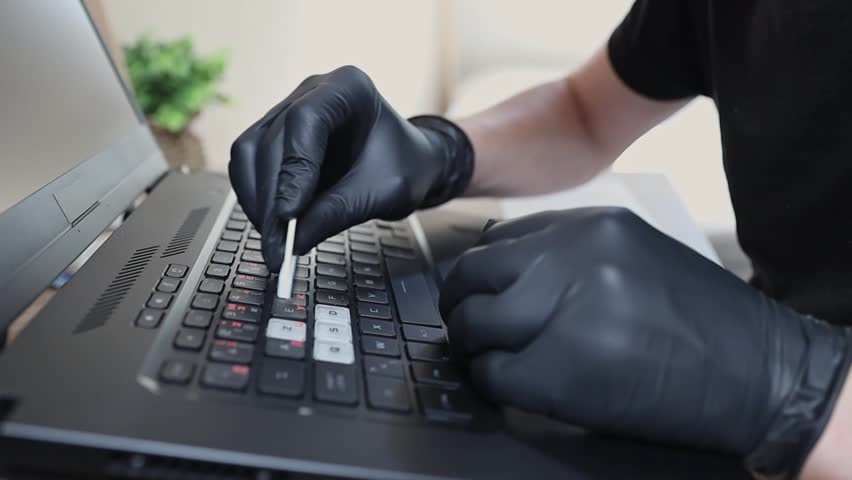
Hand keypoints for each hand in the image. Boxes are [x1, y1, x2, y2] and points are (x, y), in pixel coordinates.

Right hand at [229, 65, 473, 270]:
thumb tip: (293, 241)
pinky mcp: (275, 136)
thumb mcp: (384, 192)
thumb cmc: (406, 165)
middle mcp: (311, 92)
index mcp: (348, 87)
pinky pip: (250, 165)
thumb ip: (338, 212)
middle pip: (271, 140)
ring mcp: (288, 110)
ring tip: (275, 242)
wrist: (409, 162)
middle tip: (277, 245)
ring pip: (250, 152)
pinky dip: (256, 198)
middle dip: (271, 198)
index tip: (289, 215)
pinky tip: (273, 226)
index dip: (292, 170)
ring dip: (257, 201)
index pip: (305, 121)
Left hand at [439, 207, 851, 478]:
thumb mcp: (635, 255)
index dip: (478, 273)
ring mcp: (565, 313)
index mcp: (590, 227)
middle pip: (473, 276)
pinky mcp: (562, 372)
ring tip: (486, 356)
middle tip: (466, 325)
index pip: (495, 239)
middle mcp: (573, 260)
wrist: (761, 372)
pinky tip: (508, 384)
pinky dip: (491, 382)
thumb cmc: (701, 317)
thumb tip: (503, 265)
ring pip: (473, 325)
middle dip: (461, 305)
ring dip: (471, 345)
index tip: (475, 292)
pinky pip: (493, 374)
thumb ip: (570, 254)